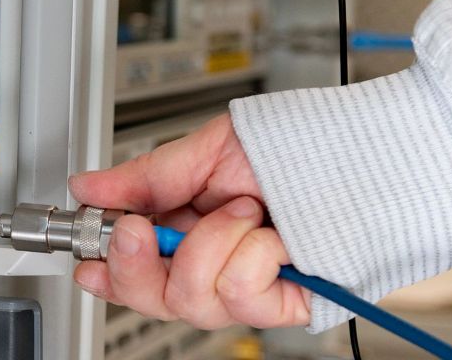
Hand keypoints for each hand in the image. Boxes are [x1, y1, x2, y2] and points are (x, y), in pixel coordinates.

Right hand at [69, 114, 309, 328]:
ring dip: (209, 244)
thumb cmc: (301, 147)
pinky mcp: (281, 304)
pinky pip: (236, 294)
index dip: (108, 271)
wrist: (364, 153)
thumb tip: (87, 187)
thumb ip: (143, 177)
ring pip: (188, 299)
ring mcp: (248, 288)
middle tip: (136, 228)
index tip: (88, 261)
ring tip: (242, 210)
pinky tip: (269, 234)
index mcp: (188, 228)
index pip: (136, 268)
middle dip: (133, 264)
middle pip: (151, 298)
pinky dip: (247, 254)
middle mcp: (215, 264)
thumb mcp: (206, 151)